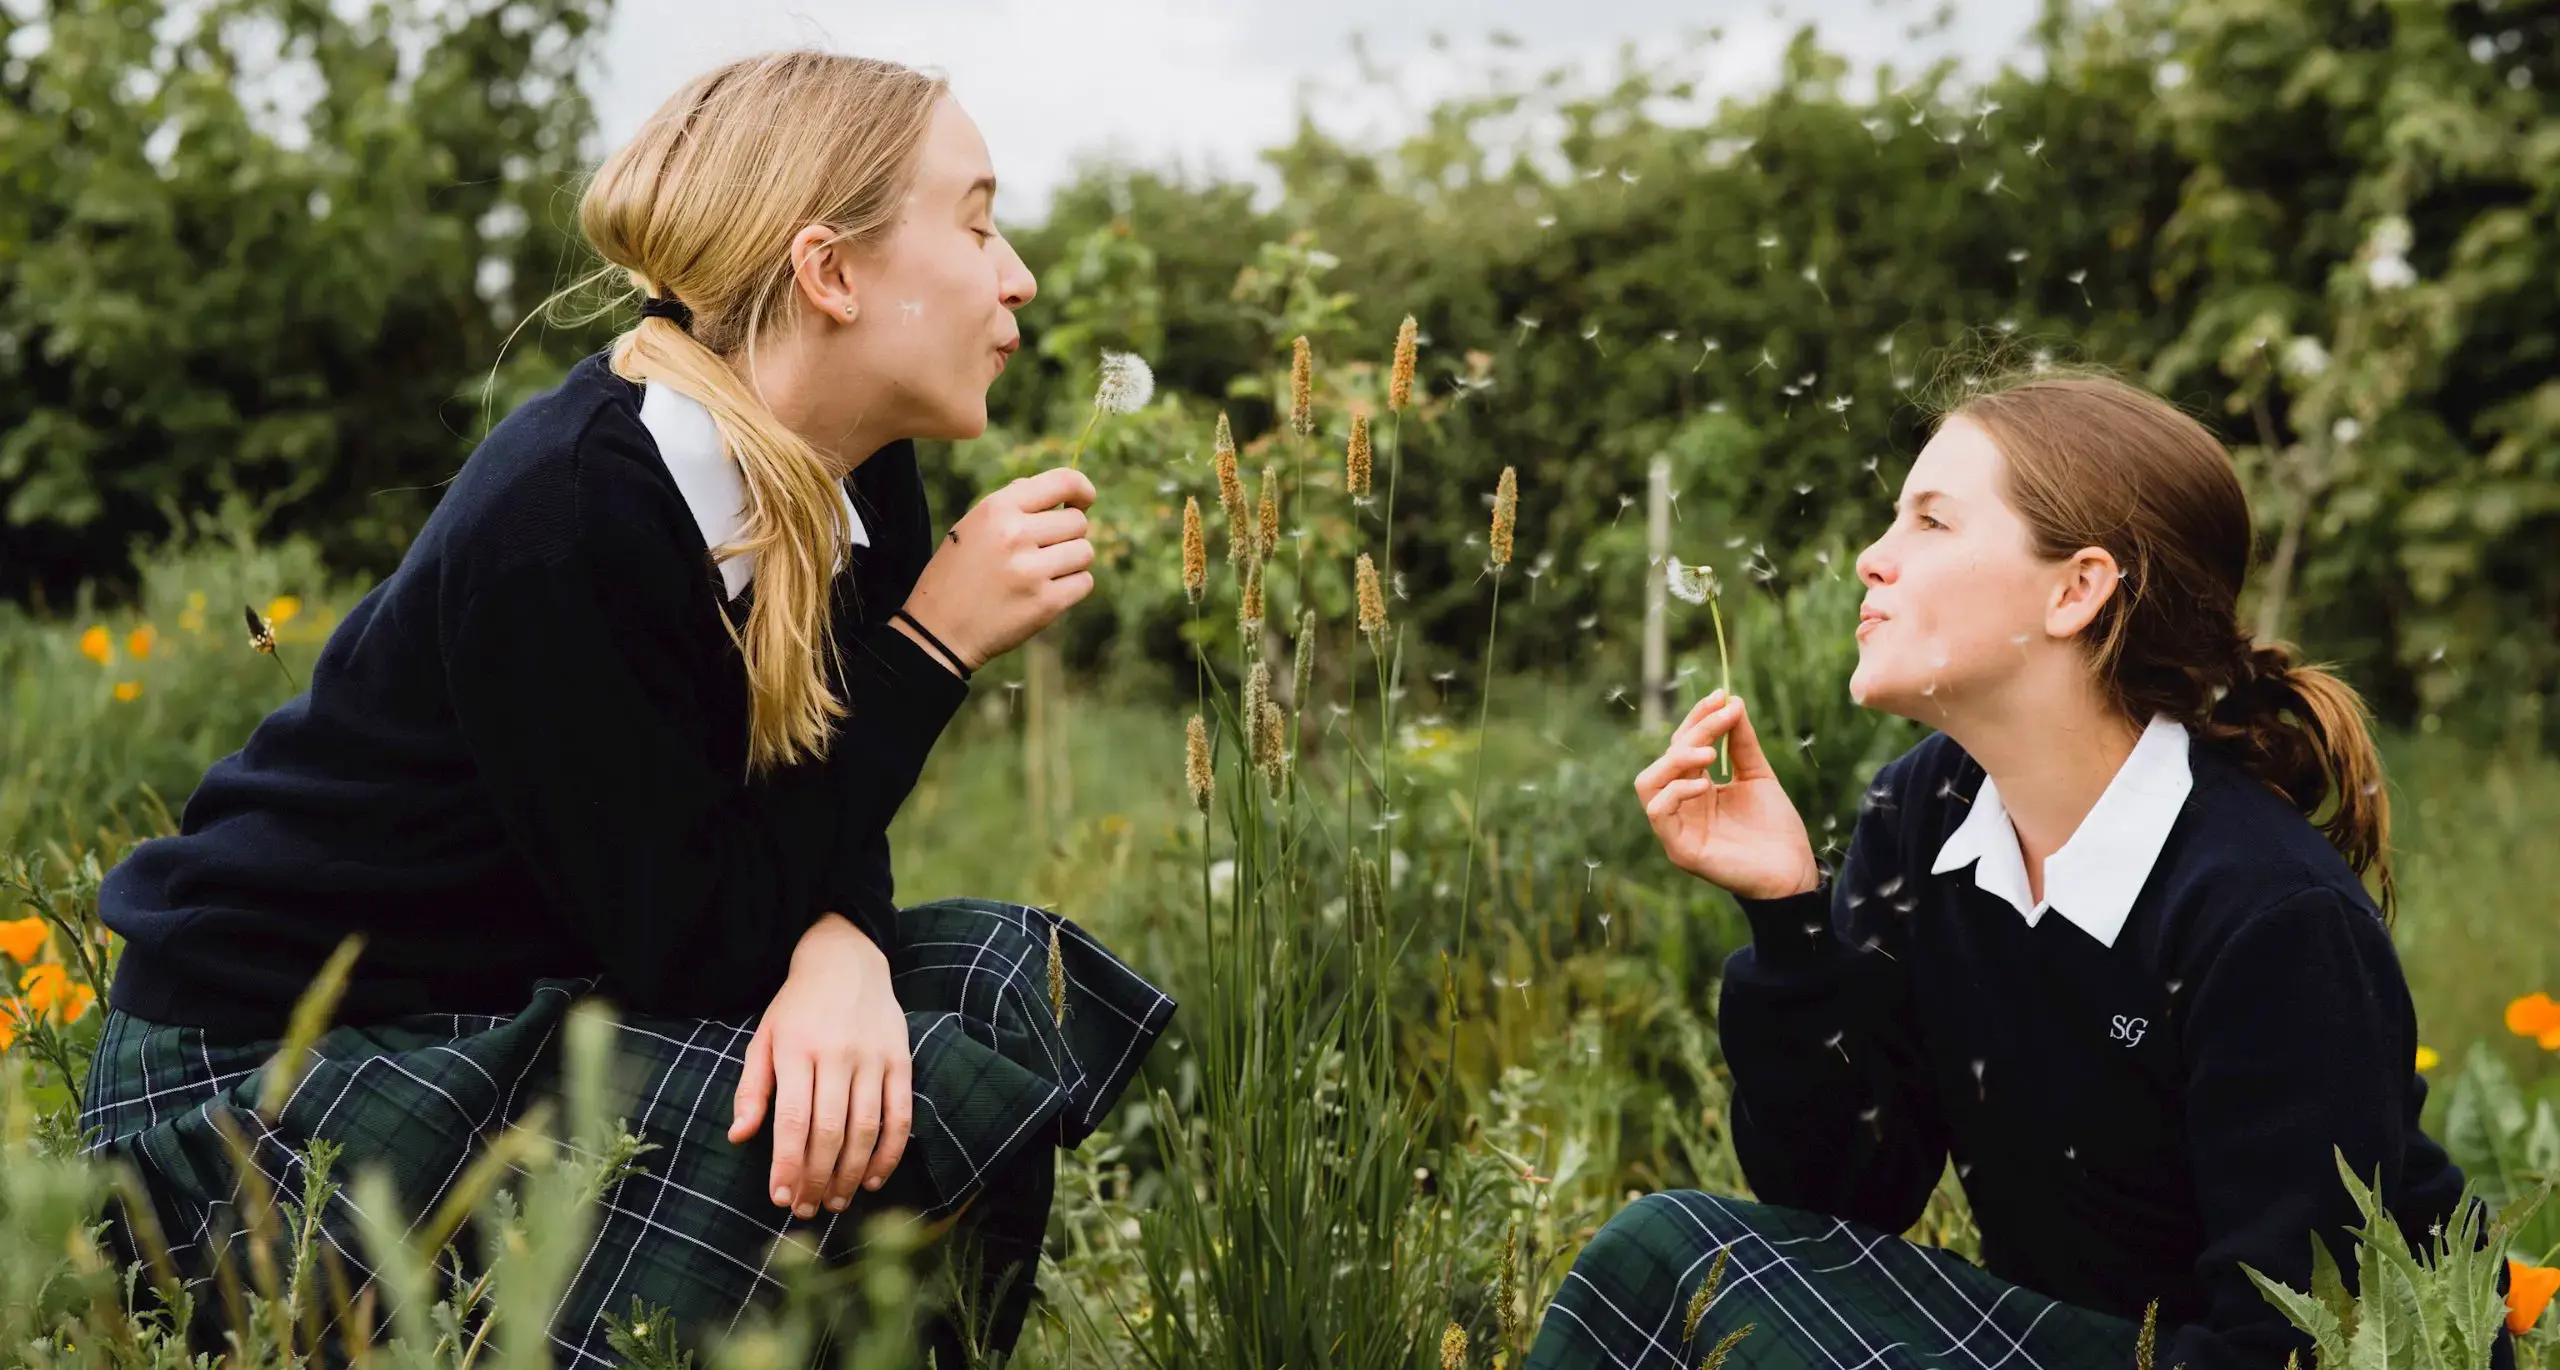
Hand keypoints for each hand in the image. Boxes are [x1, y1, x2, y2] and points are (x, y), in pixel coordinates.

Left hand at [726, 914, 912, 1217]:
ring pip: (866, 1129)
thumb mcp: (764, 1038)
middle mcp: (837, 1055)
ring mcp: (873, 1058)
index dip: (787, 1164)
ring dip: (851, 1173)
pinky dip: (889, 1152)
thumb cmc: (797, 1007)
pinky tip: (874, 1178)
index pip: (792, 1120)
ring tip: (836, 1201)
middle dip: (817, 1177)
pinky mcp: (901, 1060)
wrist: (846, 960)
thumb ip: (752, 1089)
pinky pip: (900, 1116)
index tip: (780, 1198)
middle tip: (807, 1209)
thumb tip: (738, 1137)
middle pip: (830, 1131)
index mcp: (796, 1050)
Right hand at [899, 466, 1097, 670]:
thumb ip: (1013, 505)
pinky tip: (1046, 591)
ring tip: (1043, 572)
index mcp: (997, 509)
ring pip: (1085, 552)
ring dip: (1072, 562)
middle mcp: (1015, 535)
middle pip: (1078, 522)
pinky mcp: (1046, 603)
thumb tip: (1061, 492)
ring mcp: (1032, 571)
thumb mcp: (972, 526)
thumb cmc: (957, 574)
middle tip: (1045, 550)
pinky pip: (1084, 582)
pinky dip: (1072, 586)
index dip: (1081, 489)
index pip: (1062, 482)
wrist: (939, 631)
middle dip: (1069, 534)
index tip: (1084, 500)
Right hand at [1633, 690, 1821, 900]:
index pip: (1682, 745)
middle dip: (1694, 730)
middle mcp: (1680, 806)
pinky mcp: (1679, 850)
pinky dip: (1675, 792)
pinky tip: (1705, 784)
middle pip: (1667, 757)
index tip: (1722, 696)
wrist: (1794, 871)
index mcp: (1695, 788)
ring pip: (1648, 782)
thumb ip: (1742, 744)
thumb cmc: (1775, 828)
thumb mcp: (1758, 776)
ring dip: (1675, 759)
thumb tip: (1732, 701)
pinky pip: (1658, 813)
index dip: (1698, 718)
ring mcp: (1676, 828)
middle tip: (1724, 715)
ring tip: (1709, 752)